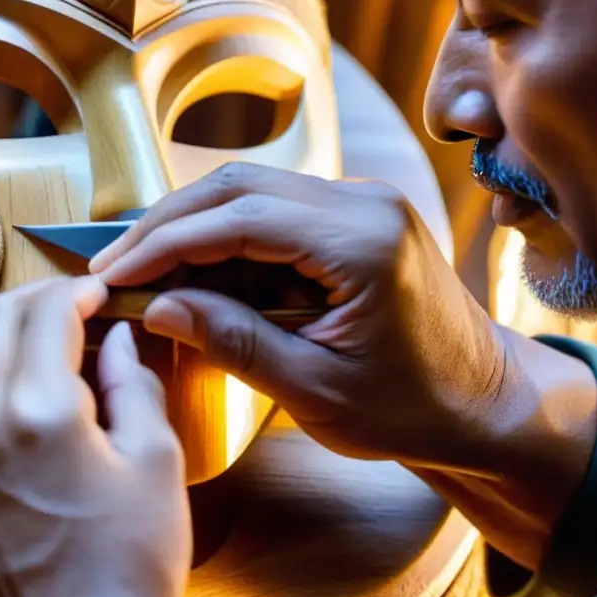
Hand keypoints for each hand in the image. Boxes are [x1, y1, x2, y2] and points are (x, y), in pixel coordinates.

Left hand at [0, 276, 191, 596]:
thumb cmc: (127, 566)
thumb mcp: (157, 466)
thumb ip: (135, 387)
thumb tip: (118, 341)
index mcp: (41, 411)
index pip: (48, 313)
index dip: (77, 290)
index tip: (98, 292)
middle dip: (35, 300)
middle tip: (68, 302)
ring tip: (27, 340)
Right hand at [88, 161, 509, 466]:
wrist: (484, 403)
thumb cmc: (412, 409)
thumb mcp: (316, 389)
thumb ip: (234, 341)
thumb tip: (159, 306)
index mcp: (361, 240)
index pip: (236, 220)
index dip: (163, 246)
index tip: (112, 276)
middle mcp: (362, 202)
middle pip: (236, 187)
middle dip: (166, 226)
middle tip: (113, 268)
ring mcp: (360, 203)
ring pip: (249, 191)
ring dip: (190, 228)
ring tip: (141, 273)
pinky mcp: (353, 217)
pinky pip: (272, 211)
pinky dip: (223, 239)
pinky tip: (192, 274)